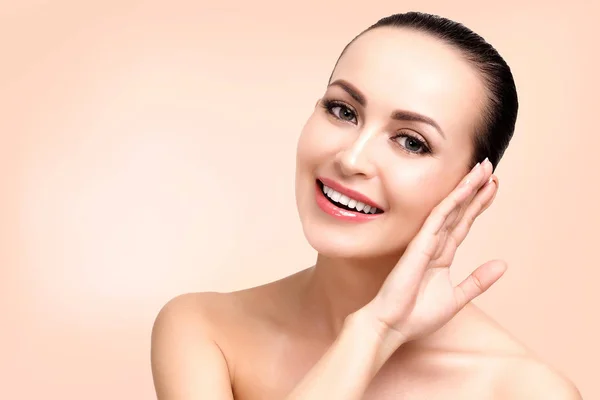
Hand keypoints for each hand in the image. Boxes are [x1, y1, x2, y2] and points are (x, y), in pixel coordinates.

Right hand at [361, 158, 505, 346]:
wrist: (392, 325)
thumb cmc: (417, 315)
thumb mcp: (457, 298)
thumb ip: (478, 280)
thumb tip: (502, 264)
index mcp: (442, 256)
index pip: (463, 224)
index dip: (478, 205)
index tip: (492, 187)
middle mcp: (434, 244)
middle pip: (459, 211)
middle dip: (475, 189)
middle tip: (488, 167)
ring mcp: (426, 243)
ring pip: (450, 209)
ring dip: (467, 188)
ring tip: (482, 169)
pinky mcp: (419, 245)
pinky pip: (439, 218)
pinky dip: (452, 202)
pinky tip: (465, 188)